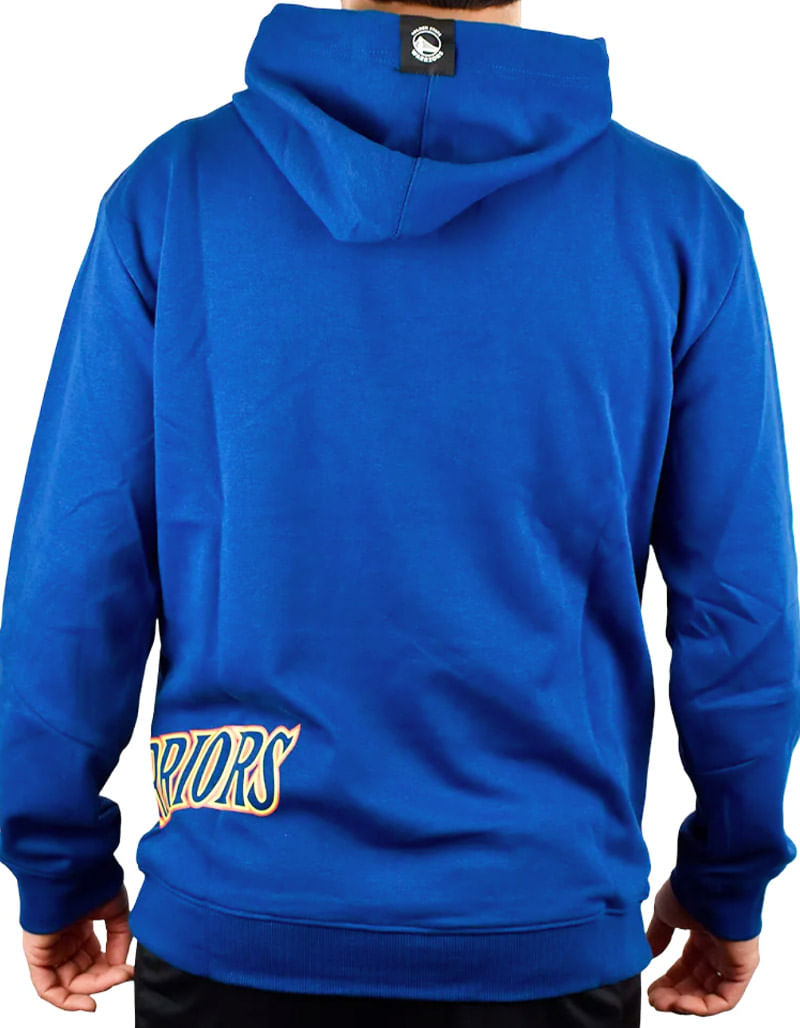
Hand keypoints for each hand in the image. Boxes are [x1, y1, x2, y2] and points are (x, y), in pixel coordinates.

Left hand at [22, 884, 134, 1011]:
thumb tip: (122, 967)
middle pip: (84, 974)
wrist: (75, 867)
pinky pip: (48, 988)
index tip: (131, 970)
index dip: (113, 970)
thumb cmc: (94, 879)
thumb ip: (121, 940)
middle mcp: (65, 941)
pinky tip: (88, 1002)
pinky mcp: (38, 955)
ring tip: (113, 981)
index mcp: (82, 929)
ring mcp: (50, 949)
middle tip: (124, 975)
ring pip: (69, 984)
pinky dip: (67, 1000)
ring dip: (92, 989)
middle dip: (106, 979)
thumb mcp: (117, 911)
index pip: (96, 961)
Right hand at [646, 878, 759, 1015]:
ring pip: (710, 993)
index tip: (651, 989)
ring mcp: (731, 959)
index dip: (668, 980)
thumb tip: (648, 953)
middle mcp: (719, 947)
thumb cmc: (688, 890)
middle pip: (697, 982)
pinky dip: (703, 1006)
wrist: (710, 882)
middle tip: (655, 1000)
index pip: (687, 965)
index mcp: (702, 932)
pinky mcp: (742, 968)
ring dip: (685, 1003)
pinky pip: (725, 998)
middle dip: (674, 994)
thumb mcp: (664, 913)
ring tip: (663, 1003)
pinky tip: (682, 1003)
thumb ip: (657, 936)